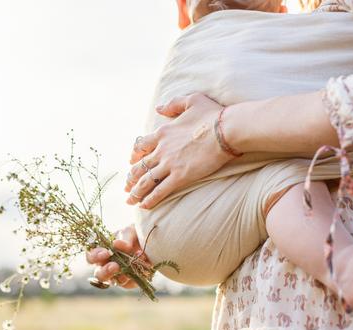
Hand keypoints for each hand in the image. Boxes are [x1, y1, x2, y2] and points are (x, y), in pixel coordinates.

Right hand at [85, 225, 149, 288]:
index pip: (91, 257)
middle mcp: (106, 265)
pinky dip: (134, 276)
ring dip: (120, 276)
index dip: (94, 257)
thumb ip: (123, 238)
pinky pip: (128, 283)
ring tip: (130, 268)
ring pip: (112, 281)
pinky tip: (141, 268)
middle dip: (105, 271)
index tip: (105, 253)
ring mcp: (117, 275)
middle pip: (99, 274)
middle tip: (115, 266)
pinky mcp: (129, 282)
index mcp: (101, 252)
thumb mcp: (129, 232)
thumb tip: (116, 244)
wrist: (151, 243)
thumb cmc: (134, 235)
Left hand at [125, 93, 234, 208]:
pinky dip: (150, 199)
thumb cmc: (212, 115)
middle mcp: (162, 149)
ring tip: (130, 200)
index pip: (141, 146)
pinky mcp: (180, 176)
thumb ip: (173, 104)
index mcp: (163, 132)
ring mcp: (169, 164)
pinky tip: (144, 206)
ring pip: (146, 180)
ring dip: (136, 191)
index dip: (134, 155)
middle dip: (131, 178)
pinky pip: (160, 190)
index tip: (131, 162)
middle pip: (140, 166)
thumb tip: (158, 107)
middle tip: (126, 187)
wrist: (225, 130)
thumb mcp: (191, 100)